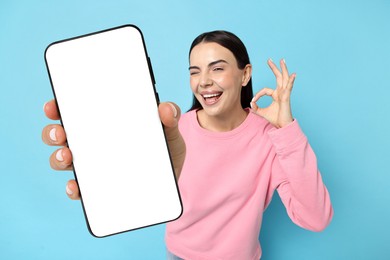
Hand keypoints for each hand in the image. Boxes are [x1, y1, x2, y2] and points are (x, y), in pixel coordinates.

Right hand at [42, 100, 184, 199]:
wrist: (172, 181)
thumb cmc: (166, 150)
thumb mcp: (169, 132)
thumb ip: (170, 118)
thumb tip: (165, 108)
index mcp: (106, 124)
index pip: (76, 111)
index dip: (59, 106)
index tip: (54, 106)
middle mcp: (93, 144)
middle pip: (62, 135)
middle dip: (53, 132)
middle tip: (60, 133)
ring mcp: (93, 167)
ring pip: (64, 160)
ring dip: (58, 158)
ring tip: (68, 156)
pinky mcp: (98, 189)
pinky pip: (79, 189)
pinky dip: (73, 188)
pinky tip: (77, 186)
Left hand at [251, 59, 295, 127]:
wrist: (282, 125)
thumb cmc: (275, 118)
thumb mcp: (261, 112)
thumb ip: (256, 108)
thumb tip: (250, 103)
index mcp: (276, 95)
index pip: (265, 90)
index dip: (258, 95)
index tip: (253, 101)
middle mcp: (281, 92)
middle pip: (278, 77)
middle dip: (274, 68)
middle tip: (269, 60)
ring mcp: (284, 94)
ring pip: (284, 79)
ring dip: (283, 69)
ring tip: (282, 60)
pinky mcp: (287, 97)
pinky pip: (289, 87)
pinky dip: (291, 81)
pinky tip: (293, 74)